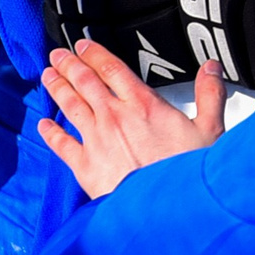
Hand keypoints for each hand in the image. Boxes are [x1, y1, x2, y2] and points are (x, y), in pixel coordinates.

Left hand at [37, 40, 224, 197]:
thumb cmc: (186, 172)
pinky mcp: (85, 166)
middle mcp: (114, 118)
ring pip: (70, 106)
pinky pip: (61, 144)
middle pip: (84, 82)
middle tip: (58, 55)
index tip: (83, 45)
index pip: (112, 69)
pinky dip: (50, 132)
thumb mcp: (209, 129)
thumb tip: (211, 67)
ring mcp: (96, 141)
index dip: (95, 53)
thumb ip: (210, 94)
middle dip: (69, 65)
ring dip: (57, 88)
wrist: (165, 209)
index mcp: (143, 105)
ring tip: (48, 76)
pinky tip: (42, 124)